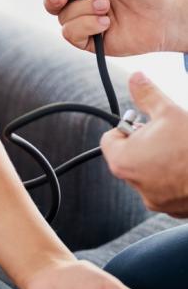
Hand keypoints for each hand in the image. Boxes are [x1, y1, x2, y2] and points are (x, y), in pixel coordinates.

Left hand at [101, 72, 187, 216]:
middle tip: (165, 135)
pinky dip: (173, 179)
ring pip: (148, 173)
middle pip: (128, 156)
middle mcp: (133, 183)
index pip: (109, 139)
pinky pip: (165, 189)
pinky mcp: (172, 209)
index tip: (144, 123)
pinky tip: (187, 167)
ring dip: (158, 161)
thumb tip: (135, 78)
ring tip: (179, 151)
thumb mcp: (168, 112)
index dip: (126, 127)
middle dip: (144, 143)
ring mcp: (154, 199)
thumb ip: (146, 95)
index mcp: (123, 161)